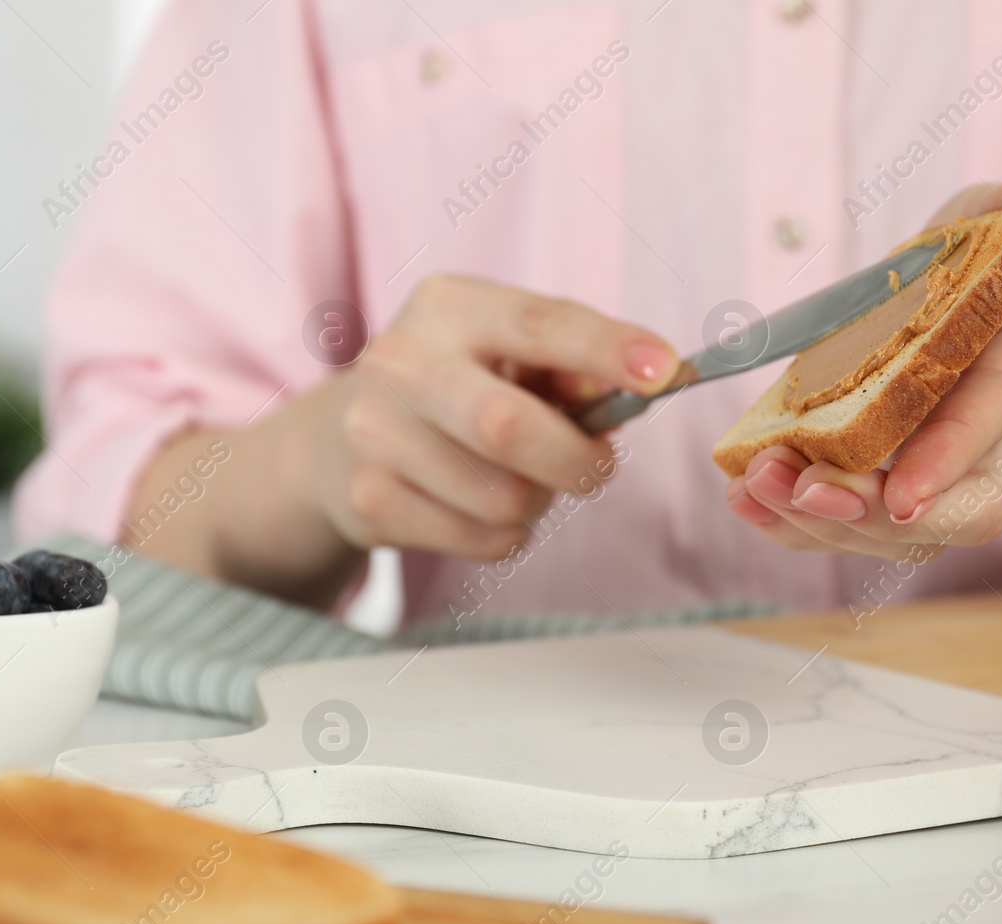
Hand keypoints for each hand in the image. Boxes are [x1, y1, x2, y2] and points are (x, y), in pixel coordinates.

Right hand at [295, 274, 677, 558]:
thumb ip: (572, 367)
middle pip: (509, 427)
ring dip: (536, 503)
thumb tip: (644, 385)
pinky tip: (479, 507)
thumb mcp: (504, 354)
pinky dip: (504, 534)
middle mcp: (401, 362)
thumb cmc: (452, 389)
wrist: (334, 443)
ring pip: (502, 499)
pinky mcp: (368, 500)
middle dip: (575, 460)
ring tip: (519, 483)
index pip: (540, 324)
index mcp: (447, 306)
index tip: (667, 372)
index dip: (607, 349)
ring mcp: (375, 433)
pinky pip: (480, 539)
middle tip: (598, 468)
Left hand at [725, 177, 1001, 559]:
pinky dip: (792, 522)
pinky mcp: (893, 480)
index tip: (902, 496)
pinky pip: (852, 522)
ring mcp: (951, 469)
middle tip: (802, 487)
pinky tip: (745, 498)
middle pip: (955, 509)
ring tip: (757, 482)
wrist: (996, 309)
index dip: (953, 455)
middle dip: (873, 510)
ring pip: (899, 531)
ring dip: (820, 520)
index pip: (1001, 414)